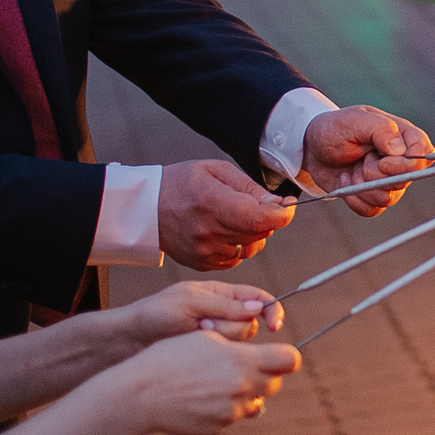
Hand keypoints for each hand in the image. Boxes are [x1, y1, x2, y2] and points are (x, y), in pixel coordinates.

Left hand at [114, 280, 285, 346]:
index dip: (271, 310)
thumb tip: (258, 308)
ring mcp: (215, 337)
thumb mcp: (191, 302)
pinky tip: (195, 351)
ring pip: (237, 343)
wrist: (131, 340)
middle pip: (249, 324)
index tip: (274, 325)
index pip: (258, 299)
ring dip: (217, 340)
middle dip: (229, 327)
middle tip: (202, 325)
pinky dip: (214, 355)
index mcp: (222, 294)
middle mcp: (223, 315)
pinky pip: (225, 357)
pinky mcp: (207, 355)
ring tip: (191, 336)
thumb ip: (225, 305)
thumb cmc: (157, 313)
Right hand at [123, 331, 299, 434]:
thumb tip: (262, 352)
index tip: (279, 355)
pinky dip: (222, 408)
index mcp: (242, 361)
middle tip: (243, 366)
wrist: (140, 394)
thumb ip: (239, 345)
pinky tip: (199, 399)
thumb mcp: (206, 337)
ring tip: (215, 383)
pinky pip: (230, 417)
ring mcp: (230, 413)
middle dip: (266, 375)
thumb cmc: (170, 357)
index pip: (290, 360)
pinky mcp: (216, 429)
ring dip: (244, 393)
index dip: (287, 356)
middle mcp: (242, 389)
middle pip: (275, 384)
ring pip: (254, 403)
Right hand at [158, 160, 296, 268]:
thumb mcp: (216, 170)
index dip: (281, 214)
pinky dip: (238, 246)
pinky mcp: (203, 264)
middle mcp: (209, 232)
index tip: (287, 207)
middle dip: (266, 219)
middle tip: (253, 205)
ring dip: (252, 234)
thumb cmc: (181, 184)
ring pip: (251, 248)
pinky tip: (223, 231)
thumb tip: (279, 204)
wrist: (146, 209)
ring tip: (233, 217)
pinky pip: (237, 258)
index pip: (260, 218)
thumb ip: (250, 188)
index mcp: (213, 203)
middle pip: (260, 234)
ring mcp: (205, 252)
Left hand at [302, 106, 430, 216]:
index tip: (383, 161)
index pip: (423, 156)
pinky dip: (354, 200)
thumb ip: (381, 130)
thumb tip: (400, 151)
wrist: (312, 147)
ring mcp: (387, 181)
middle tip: (361, 160)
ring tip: (352, 170)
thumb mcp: (355, 120)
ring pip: (387, 199)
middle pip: (403, 182)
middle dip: (374, 174)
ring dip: (362, 186)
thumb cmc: (336, 128)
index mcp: (404, 137)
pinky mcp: (372, 196)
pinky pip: (372, 211)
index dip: (407, 166)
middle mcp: (400, 161)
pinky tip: (345, 183)